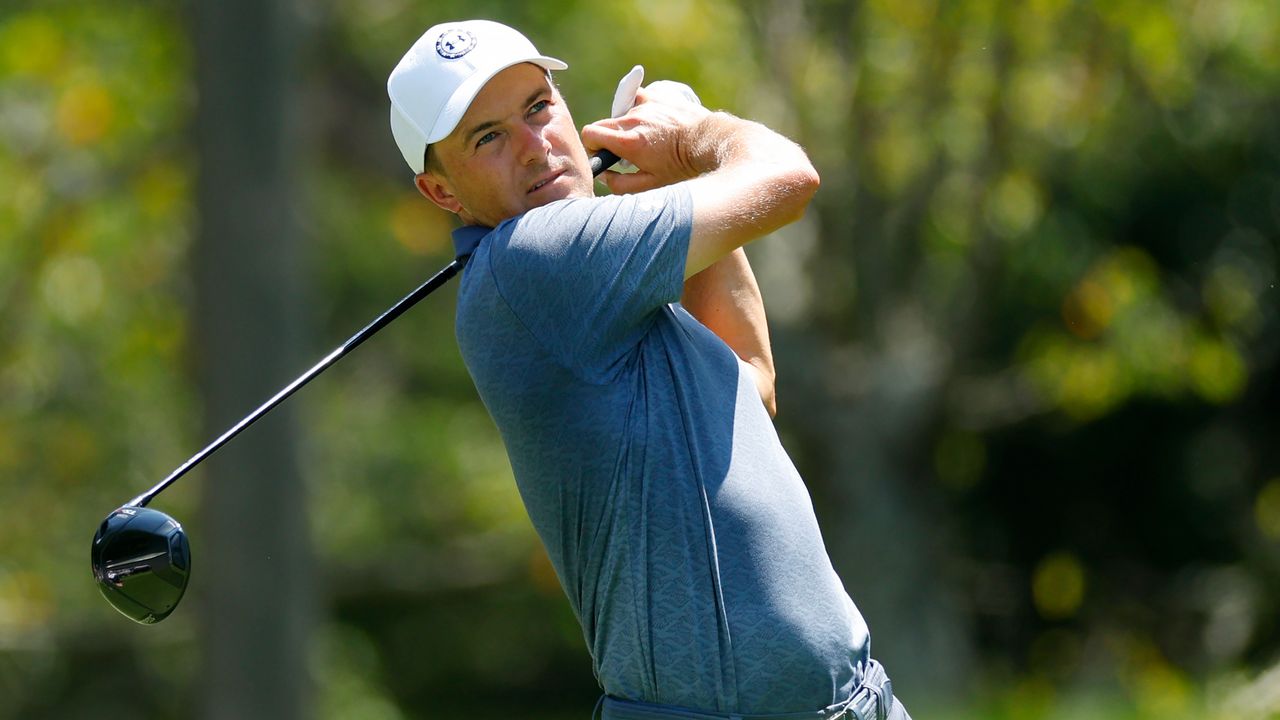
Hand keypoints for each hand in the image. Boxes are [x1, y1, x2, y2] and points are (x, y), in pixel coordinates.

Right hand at [581, 85, 712, 194]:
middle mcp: (633, 120)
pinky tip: (650, 121)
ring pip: (620, 114)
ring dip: (625, 126)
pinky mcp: (654, 96)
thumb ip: (620, 184)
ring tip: (645, 137)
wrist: (708, 142)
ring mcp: (643, 105)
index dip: (593, 146)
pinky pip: (635, 100)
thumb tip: (604, 175)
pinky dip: (637, 110)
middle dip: (607, 138)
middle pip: (601, 124)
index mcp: (628, 142)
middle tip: (627, 152)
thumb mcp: (651, 185)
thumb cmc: (681, 166)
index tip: (604, 154)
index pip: (589, 134)